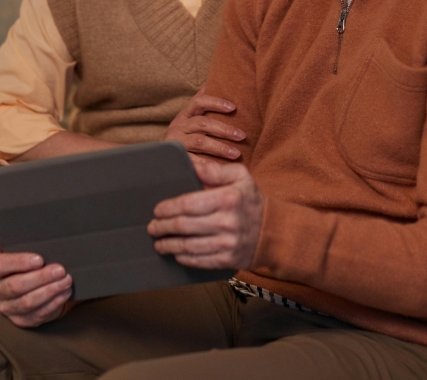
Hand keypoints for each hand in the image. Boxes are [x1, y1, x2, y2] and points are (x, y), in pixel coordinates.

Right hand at [0, 233, 72, 327]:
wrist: (31, 282)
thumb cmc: (25, 259)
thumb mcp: (17, 246)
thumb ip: (11, 238)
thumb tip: (6, 230)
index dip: (19, 262)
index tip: (40, 259)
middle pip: (15, 286)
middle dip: (41, 278)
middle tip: (61, 269)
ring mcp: (7, 308)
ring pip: (27, 302)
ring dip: (50, 291)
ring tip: (66, 280)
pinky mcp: (20, 321)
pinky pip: (36, 315)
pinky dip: (53, 304)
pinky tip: (64, 293)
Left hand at [147, 158, 263, 269]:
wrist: (274, 231)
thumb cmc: (251, 200)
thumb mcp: (240, 176)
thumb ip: (215, 170)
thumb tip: (191, 165)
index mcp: (227, 198)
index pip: (189, 204)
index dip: (169, 208)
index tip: (157, 210)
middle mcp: (227, 222)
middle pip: (185, 226)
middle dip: (163, 227)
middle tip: (152, 227)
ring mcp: (227, 243)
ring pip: (189, 247)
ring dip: (169, 245)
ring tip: (158, 242)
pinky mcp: (228, 260)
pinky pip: (199, 261)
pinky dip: (183, 258)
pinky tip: (175, 253)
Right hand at [165, 87, 245, 159]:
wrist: (160, 157)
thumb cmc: (182, 136)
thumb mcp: (188, 119)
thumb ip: (199, 105)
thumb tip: (209, 85)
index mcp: (185, 115)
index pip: (199, 102)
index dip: (216, 103)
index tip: (233, 108)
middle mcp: (179, 126)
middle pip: (203, 124)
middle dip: (224, 130)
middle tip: (241, 136)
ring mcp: (177, 142)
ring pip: (200, 142)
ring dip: (220, 147)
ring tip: (236, 153)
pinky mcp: (177, 158)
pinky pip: (193, 161)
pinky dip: (207, 164)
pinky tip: (220, 167)